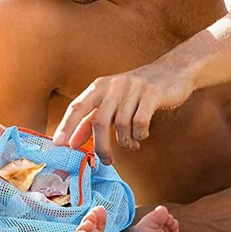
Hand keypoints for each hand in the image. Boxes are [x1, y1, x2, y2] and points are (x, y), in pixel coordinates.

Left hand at [52, 62, 194, 164]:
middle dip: (101, 146)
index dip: (66, 126)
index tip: (58, 145)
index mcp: (100, 86)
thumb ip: (92, 120)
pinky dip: (140, 135)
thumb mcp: (112, 101)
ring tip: (131, 144)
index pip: (77, 106)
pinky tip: (142, 135)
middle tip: (105, 161)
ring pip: (121, 125)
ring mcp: (133, 88)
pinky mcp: (152, 94)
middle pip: (100, 121)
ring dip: (125, 142)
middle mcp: (114, 85)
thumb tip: (72, 142)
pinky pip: (140, 123)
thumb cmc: (137, 91)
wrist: (172, 70)